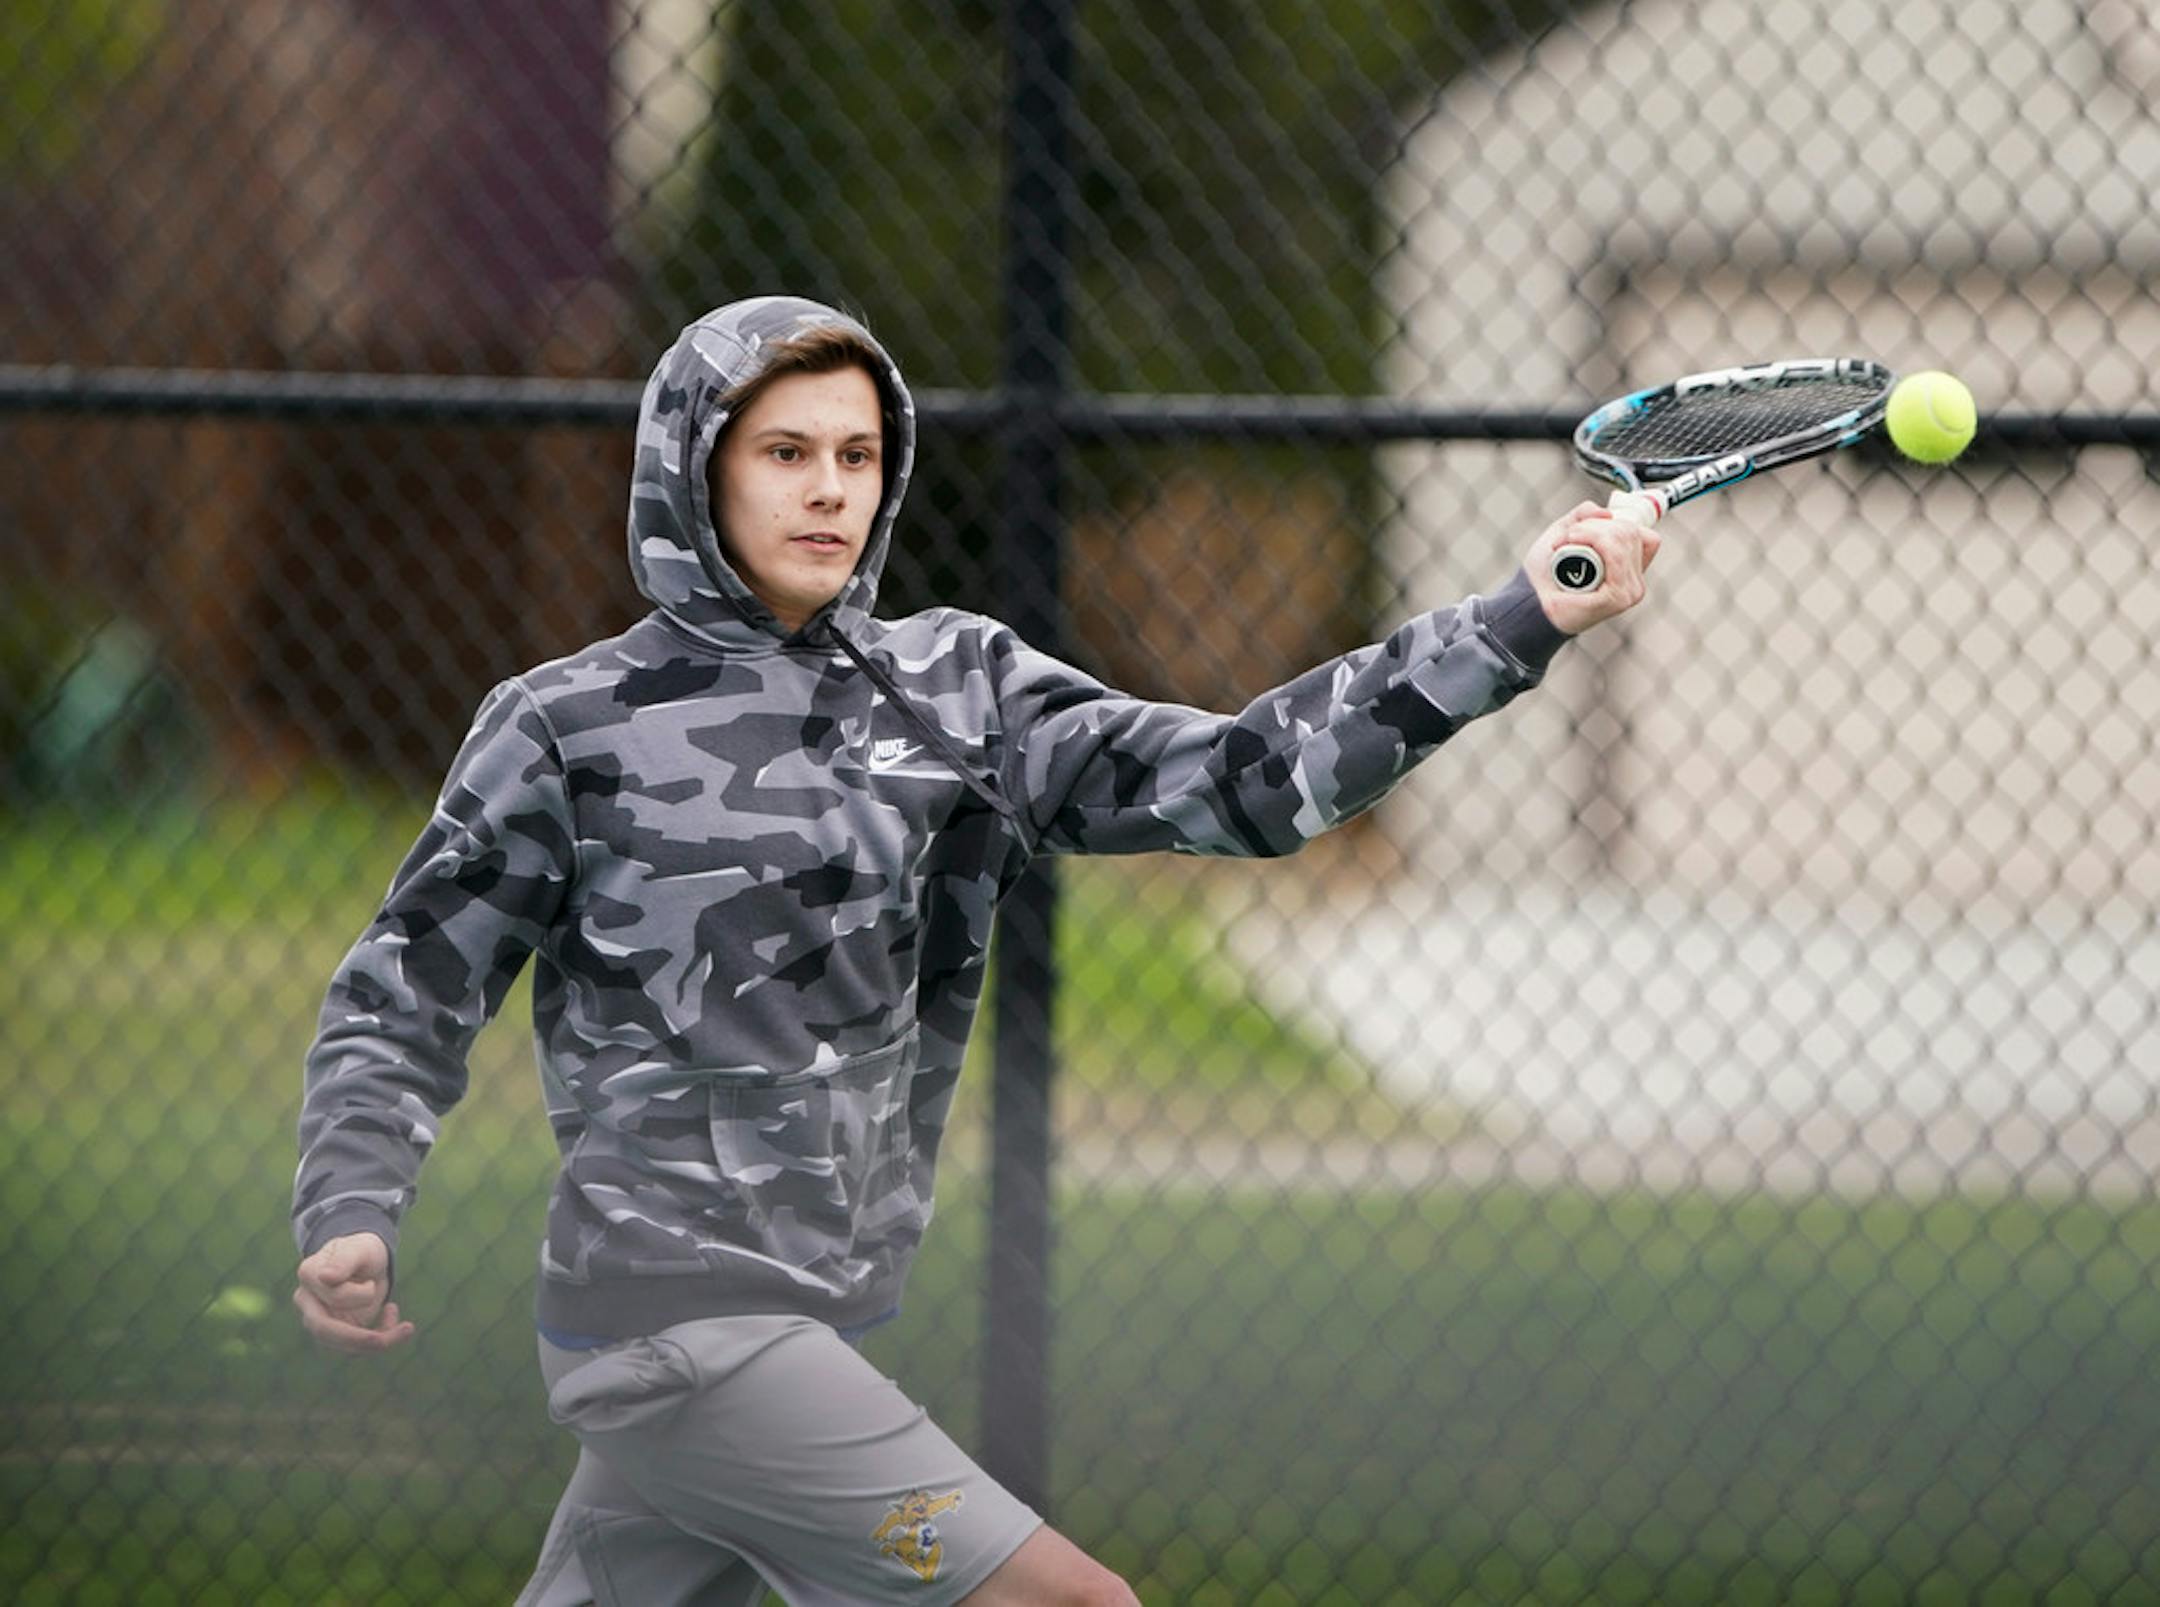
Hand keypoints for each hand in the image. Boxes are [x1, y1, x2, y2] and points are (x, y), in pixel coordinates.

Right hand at [294, 1232, 414, 1352]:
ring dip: (377, 1342)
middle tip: (383, 1340)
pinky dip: (382, 1337)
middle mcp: (308, 1301)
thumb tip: (324, 1277)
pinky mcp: (338, 1334)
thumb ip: (344, 1262)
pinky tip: (392, 1314)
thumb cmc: (362, 1250)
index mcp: (309, 1274)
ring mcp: (320, 1320)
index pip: (333, 1297)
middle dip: (357, 1339)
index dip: (358, 1295)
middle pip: (324, 1330)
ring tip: (407, 1328)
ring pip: (342, 1345)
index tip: (372, 1283)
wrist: (367, 1261)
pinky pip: (358, 1346)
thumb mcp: (359, 1249)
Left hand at [1526, 500, 1661, 634]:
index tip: (1583, 531)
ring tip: (1564, 542)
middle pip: (1630, 531)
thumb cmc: (1545, 575)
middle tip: (1565, 537)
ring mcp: (1629, 591)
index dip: (1614, 524)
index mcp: (1629, 570)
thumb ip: (1584, 516)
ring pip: (1624, 538)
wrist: (1528, 600)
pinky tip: (1573, 543)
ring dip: (1590, 530)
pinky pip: (1617, 555)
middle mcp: (1635, 583)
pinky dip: (1595, 539)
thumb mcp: (1566, 534)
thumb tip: (1606, 512)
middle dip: (1594, 525)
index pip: (1643, 535)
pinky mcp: (1618, 597)